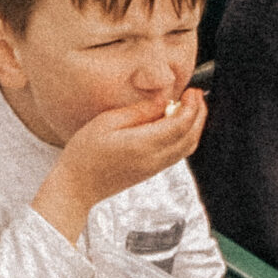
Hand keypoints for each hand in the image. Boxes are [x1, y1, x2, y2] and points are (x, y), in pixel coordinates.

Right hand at [31, 91, 205, 240]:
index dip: (192, 106)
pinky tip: (177, 124)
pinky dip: (186, 137)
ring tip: (191, 107)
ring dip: (195, 126)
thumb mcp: (106, 122)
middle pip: (191, 136)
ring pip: (188, 147)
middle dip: (199, 113)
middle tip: (196, 95)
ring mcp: (154, 168)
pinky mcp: (152, 172)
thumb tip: (162, 101)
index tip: (191, 91)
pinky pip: (178, 154)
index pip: (181, 124)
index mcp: (143, 145)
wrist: (77, 187)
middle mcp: (154, 159)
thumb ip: (138, 112)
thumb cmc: (85, 154)